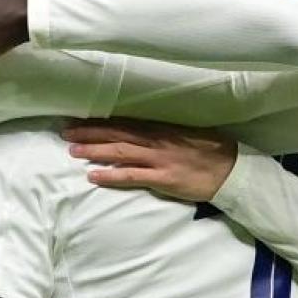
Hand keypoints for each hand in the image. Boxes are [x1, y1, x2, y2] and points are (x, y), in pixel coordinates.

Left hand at [64, 119, 235, 201]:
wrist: (231, 169)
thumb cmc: (211, 151)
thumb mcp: (187, 134)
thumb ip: (165, 133)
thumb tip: (144, 131)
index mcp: (162, 128)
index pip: (124, 122)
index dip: (100, 121)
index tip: (80, 119)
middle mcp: (156, 140)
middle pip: (117, 133)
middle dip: (90, 132)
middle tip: (66, 132)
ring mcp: (158, 159)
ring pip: (120, 151)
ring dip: (94, 150)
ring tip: (72, 151)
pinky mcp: (162, 178)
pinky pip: (131, 176)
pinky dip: (110, 175)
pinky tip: (93, 176)